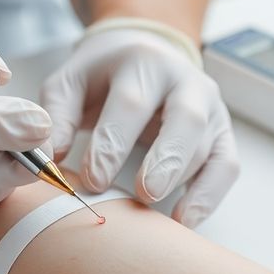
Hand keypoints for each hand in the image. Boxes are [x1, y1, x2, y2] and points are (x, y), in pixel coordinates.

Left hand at [40, 25, 239, 227]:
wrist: (143, 53)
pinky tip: (184, 220)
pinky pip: (225, 167)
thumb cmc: (102, 76)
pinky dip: (208, 196)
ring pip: (207, 147)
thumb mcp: (70, 82)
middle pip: (185, 121)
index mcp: (143, 62)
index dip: (112, 144)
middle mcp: (185, 82)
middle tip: (145, 194)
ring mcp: (210, 108)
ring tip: (154, 214)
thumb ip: (56, 117)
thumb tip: (48, 161)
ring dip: (181, 182)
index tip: (94, 180)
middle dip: (164, 161)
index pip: (131, 104)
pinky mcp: (222, 134)